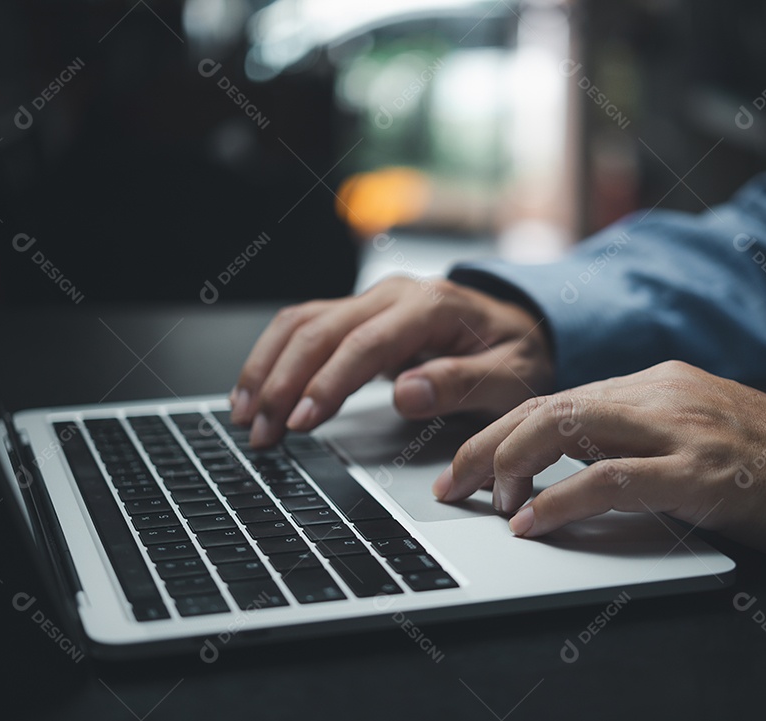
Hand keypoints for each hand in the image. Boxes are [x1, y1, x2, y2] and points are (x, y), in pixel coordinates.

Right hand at [231, 276, 552, 446]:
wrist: (520, 326)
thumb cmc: (517, 353)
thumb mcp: (511, 377)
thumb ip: (462, 383)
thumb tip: (406, 393)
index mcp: (432, 306)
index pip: (366, 342)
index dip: (329, 381)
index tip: (302, 418)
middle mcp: (395, 294)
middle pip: (321, 329)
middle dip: (284, 381)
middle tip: (261, 430)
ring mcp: (373, 299)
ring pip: (302, 322)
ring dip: (268, 367)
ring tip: (245, 414)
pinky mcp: (360, 314)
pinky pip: (306, 326)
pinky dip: (275, 356)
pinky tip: (257, 388)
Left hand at [435, 361, 765, 570]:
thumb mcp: (705, 434)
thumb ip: (646, 438)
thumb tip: (579, 464)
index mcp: (661, 383)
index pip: (561, 397)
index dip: (506, 428)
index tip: (471, 460)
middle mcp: (663, 394)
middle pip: (548, 406)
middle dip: (488, 443)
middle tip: (452, 482)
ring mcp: (682, 429)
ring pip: (566, 427)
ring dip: (509, 463)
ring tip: (480, 498)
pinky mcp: (702, 474)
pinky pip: (608, 479)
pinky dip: (559, 500)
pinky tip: (531, 519)